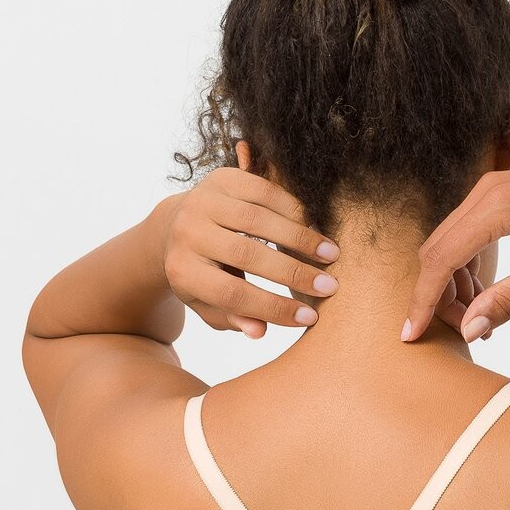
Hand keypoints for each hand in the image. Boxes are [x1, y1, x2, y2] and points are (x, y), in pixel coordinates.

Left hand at [159, 168, 340, 337]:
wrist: (178, 225)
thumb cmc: (203, 275)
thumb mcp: (210, 304)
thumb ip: (234, 319)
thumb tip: (259, 332)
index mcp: (182, 271)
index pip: (232, 295)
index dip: (274, 308)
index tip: (309, 318)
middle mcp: (187, 232)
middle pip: (246, 256)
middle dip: (294, 273)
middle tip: (329, 286)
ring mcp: (202, 200)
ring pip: (258, 220)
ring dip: (301, 239)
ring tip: (331, 254)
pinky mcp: (222, 178)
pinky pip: (265, 193)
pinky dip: (294, 211)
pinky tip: (315, 228)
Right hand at [402, 149, 509, 342]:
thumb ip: (508, 300)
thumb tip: (470, 330)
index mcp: (497, 208)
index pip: (441, 260)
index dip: (423, 301)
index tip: (411, 335)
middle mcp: (485, 191)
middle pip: (436, 250)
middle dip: (438, 295)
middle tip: (462, 330)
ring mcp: (490, 187)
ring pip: (449, 241)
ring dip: (453, 281)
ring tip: (478, 316)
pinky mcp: (499, 192)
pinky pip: (466, 231)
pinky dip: (466, 264)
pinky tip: (484, 292)